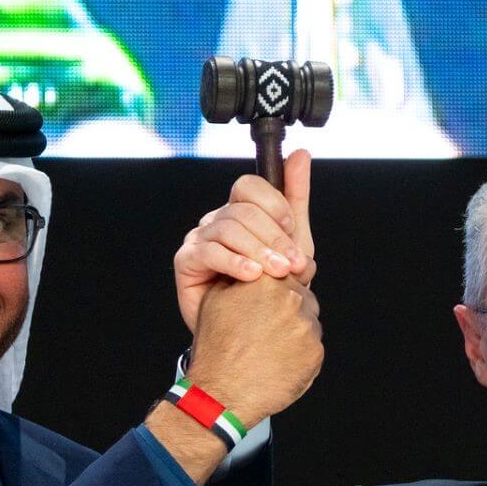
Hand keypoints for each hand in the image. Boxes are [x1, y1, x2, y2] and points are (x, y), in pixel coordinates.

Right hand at [174, 148, 315, 334]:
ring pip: (228, 229)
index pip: (250, 187)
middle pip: (242, 210)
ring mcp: (199, 238)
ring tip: (276, 274)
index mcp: (241, 211)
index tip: (292, 228)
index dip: (273, 204)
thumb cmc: (269, 288)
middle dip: (273, 236)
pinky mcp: (186, 261)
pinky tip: (251, 276)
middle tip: (292, 263)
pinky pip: (209, 252)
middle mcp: (218, 220)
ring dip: (258, 251)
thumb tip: (300, 154)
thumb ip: (296, 198)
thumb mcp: (293, 242)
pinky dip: (234, 262)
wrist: (250, 332)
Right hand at [186, 274, 322, 427]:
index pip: (289, 272)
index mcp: (267, 280)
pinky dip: (301, 354)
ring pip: (309, 323)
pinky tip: (279, 362)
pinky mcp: (315, 353)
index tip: (273, 301)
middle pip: (304, 297)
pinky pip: (313, 348)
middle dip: (290, 310)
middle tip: (269, 330)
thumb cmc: (216, 348)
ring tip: (271, 348)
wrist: (222, 391)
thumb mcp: (215, 300)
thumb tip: (254, 267)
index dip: (281, 287)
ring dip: (296, 332)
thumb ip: (239, 276)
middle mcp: (291, 299)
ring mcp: (306, 326)